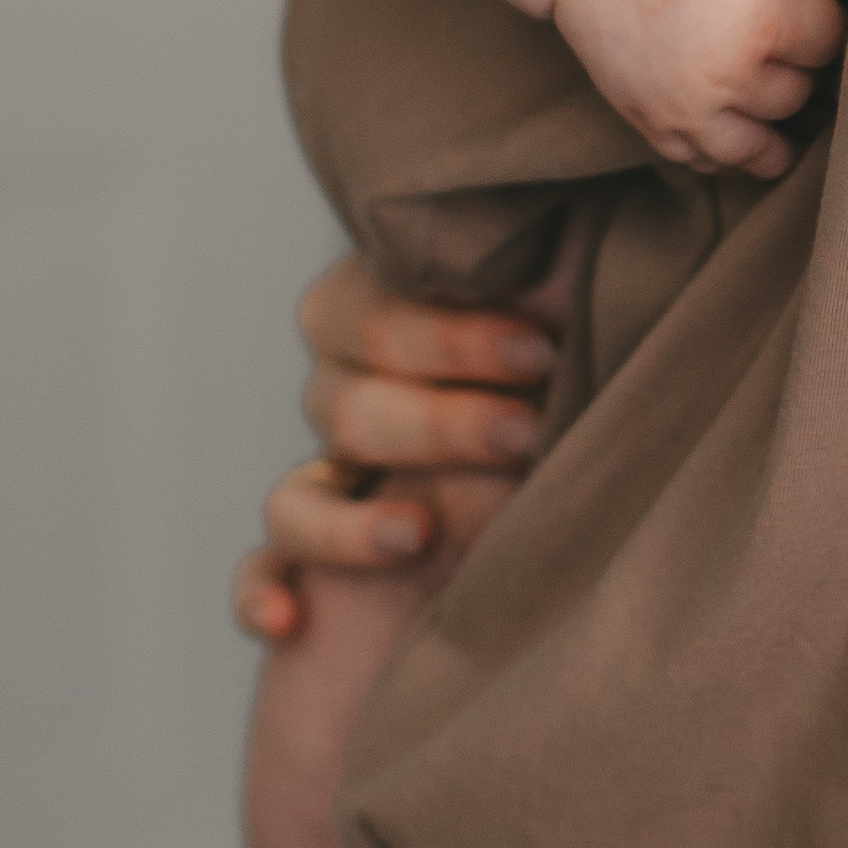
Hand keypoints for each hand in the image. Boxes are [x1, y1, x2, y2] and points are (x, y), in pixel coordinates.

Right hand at [231, 254, 554, 641]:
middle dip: (440, 423)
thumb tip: (588, 227)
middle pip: (344, 407)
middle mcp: (344, 392)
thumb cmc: (573, 368)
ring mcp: (323, 481)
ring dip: (350, 523)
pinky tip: (289, 619)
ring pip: (294, 499)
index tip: (542, 355)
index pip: (371, 310)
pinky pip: (259, 573)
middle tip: (526, 434)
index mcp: (385, 311)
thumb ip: (558, 278)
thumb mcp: (568, 319)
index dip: (452, 337)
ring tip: (421, 535)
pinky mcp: (312, 564)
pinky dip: (259, 592)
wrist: (572, 462)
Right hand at [552, 0, 847, 179]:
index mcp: (767, 19)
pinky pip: (709, 162)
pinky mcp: (655, 125)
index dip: (821, 13)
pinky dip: (730, 150)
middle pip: (800, 92)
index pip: (830, 40)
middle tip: (781, 30)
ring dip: (774, 118)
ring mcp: (689, 109)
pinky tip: (740, 124)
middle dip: (797, 62)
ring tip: (773, 85)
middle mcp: (730, 75)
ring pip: (763, 144)